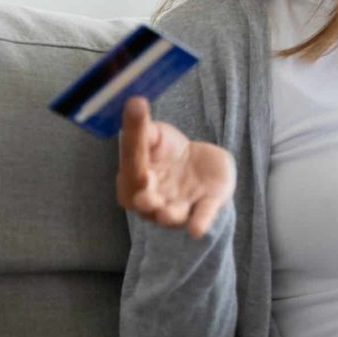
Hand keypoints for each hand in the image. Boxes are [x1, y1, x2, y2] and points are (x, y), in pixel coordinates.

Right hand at [116, 96, 235, 239]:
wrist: (203, 166)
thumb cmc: (169, 153)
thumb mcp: (157, 135)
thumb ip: (145, 130)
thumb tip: (134, 106)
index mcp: (134, 176)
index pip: (132, 160)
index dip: (133, 139)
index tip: (136, 111)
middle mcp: (152, 197)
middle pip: (144, 198)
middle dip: (144, 199)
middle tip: (143, 197)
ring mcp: (179, 204)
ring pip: (170, 214)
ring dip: (169, 214)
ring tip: (166, 214)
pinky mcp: (205, 205)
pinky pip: (201, 216)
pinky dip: (199, 222)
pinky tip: (197, 230)